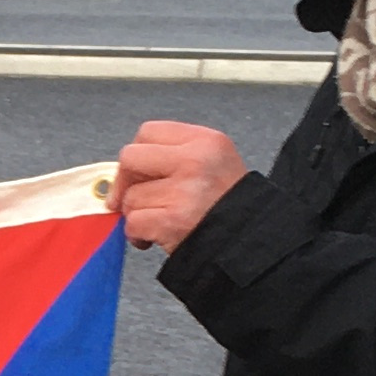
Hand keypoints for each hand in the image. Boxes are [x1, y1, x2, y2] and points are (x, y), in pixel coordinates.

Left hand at [113, 121, 247, 248]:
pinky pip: (133, 223)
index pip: (148, 132)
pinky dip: (137, 235)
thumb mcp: (213, 165)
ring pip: (130, 197)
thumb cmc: (229, 209)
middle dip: (125, 183)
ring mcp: (184, 190)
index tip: (137, 173)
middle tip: (135, 199)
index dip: (137, 156)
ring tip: (159, 222)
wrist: (250, 243)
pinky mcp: (173, 220)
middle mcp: (196, 160)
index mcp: (205, 141)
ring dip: (136, 215)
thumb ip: (174, 158)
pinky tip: (155, 237)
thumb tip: (125, 170)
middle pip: (130, 157)